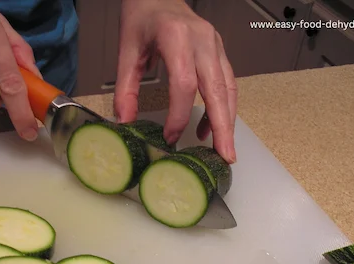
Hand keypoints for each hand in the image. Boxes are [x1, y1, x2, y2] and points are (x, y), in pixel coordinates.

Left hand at [115, 0, 236, 163]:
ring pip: (228, 88)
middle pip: (217, 89)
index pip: (184, 83)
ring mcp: (216, 45)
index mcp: (176, 36)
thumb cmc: (143, 16)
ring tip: (222, 149)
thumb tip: (125, 121)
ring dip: (227, 120)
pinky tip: (211, 127)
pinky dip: (224, 107)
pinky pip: (228, 83)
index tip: (170, 136)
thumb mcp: (127, 50)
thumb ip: (126, 87)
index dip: (178, 114)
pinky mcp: (220, 51)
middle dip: (223, 126)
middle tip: (225, 155)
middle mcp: (202, 41)